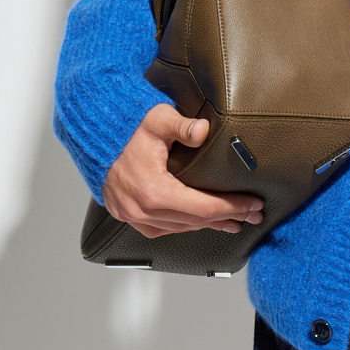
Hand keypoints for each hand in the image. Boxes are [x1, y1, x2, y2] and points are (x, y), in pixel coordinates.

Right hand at [103, 105, 263, 237]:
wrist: (95, 136)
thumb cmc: (127, 127)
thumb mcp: (157, 119)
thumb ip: (182, 126)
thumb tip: (203, 131)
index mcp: (152, 191)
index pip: (204, 207)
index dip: (233, 207)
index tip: (253, 205)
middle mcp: (142, 209)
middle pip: (196, 221)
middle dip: (228, 217)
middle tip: (253, 214)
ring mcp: (133, 215)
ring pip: (180, 228)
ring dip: (208, 225)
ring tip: (233, 221)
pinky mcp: (128, 216)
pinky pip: (162, 230)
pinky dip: (184, 226)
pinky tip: (199, 223)